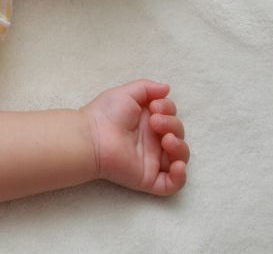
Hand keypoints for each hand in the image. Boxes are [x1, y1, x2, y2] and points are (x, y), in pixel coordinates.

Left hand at [81, 80, 188, 195]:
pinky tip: (176, 165)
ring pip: (179, 158)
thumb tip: (166, 89)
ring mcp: (152, 161)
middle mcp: (152, 141)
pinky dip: (180, 177)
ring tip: (167, 140)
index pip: (171, 117)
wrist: (91, 137)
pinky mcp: (149, 178)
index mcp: (148, 123)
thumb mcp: (126, 94)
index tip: (155, 107)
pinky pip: (173, 184)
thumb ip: (147, 88)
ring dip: (180, 147)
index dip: (169, 110)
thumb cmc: (105, 114)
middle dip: (173, 125)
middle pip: (178, 135)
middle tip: (154, 122)